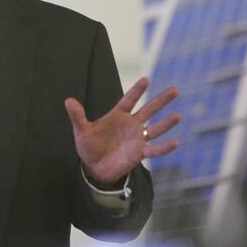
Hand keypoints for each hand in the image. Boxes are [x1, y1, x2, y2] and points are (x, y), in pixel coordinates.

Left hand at [64, 77, 180, 185]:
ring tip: (178, 115)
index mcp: (117, 116)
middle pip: (149, 110)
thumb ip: (77, 116)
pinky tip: (175, 142)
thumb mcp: (82, 130)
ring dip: (166, 123)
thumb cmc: (89, 146)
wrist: (94, 167)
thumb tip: (68, 100)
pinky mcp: (140, 153)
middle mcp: (131, 125)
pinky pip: (154, 149)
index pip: (129, 100)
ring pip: (155, 128)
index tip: (146, 79)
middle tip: (175, 89)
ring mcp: (137, 139)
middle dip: (161, 100)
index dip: (137, 90)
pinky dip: (164, 147)